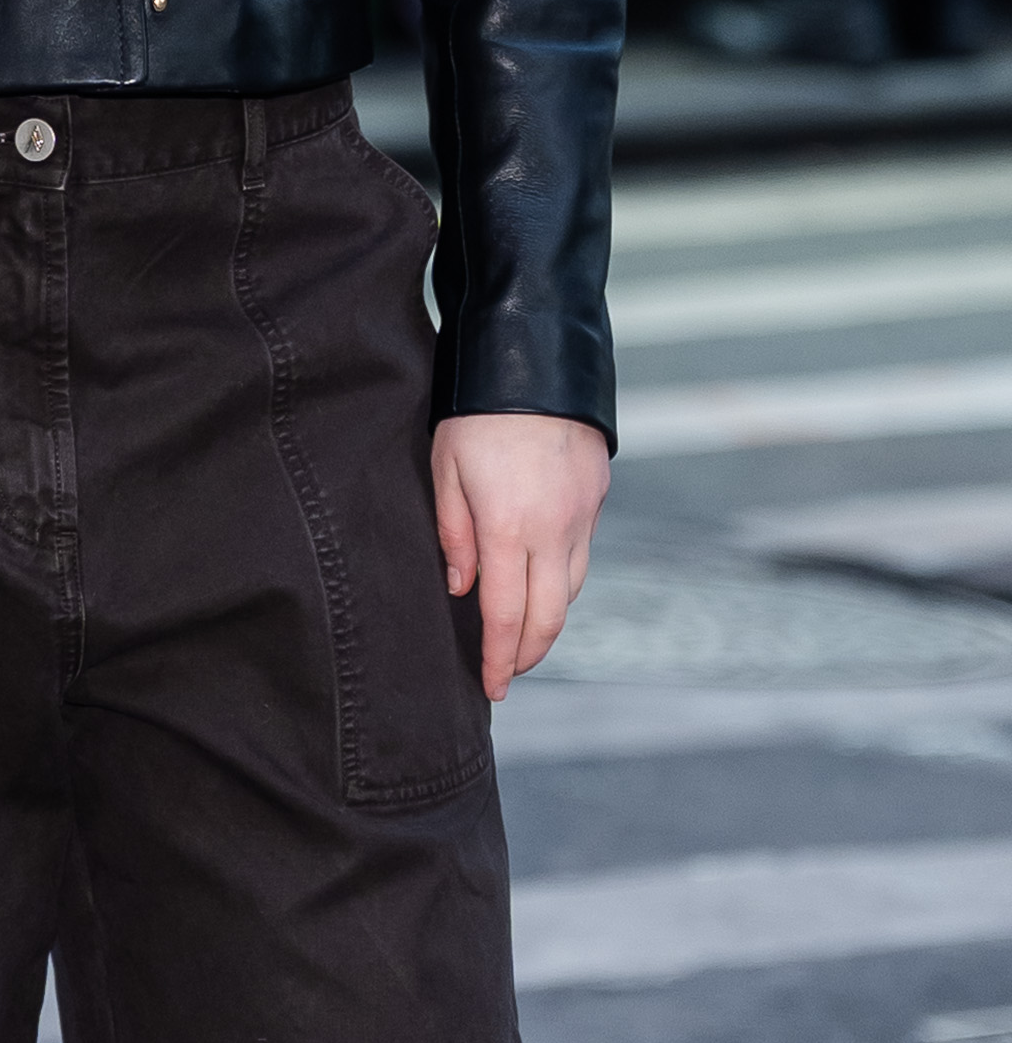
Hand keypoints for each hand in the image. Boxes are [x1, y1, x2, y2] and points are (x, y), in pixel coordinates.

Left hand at [432, 412, 609, 703]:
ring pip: (571, 590)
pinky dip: (563, 579)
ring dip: (548, 619)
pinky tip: (543, 580)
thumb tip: (461, 587)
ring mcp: (581, 514)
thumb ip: (454, 533)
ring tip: (523, 633)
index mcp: (508, 528)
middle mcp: (553, 530)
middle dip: (528, 654)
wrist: (535, 356)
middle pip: (549, 618)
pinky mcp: (596, 495)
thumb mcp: (445, 468)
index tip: (492, 686)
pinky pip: (582, 553)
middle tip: (508, 671)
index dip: (500, 659)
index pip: (507, 617)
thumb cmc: (476, 411)